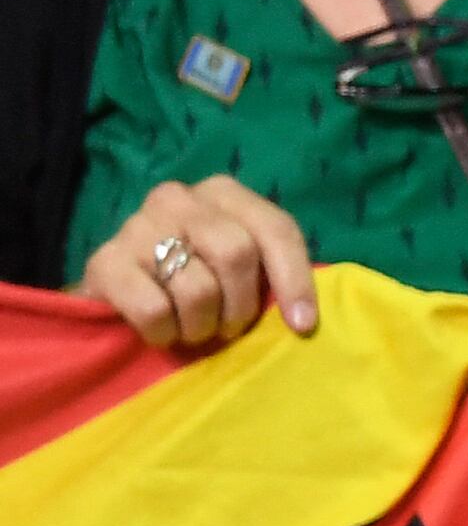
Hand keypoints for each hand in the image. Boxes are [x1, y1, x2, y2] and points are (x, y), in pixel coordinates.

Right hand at [76, 176, 317, 349]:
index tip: (303, 325)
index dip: (295, 280)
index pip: (276, 229)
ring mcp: (137, 225)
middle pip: (236, 254)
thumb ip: (271, 271)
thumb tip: (305, 318)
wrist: (118, 289)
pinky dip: (165, 333)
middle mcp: (179, 198)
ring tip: (195, 329)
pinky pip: (154, 310)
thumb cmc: (194, 276)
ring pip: (197, 288)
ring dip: (202, 325)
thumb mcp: (239, 265)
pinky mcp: (104, 262)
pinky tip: (162, 332)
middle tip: (231, 328)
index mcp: (223, 192)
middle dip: (241, 305)